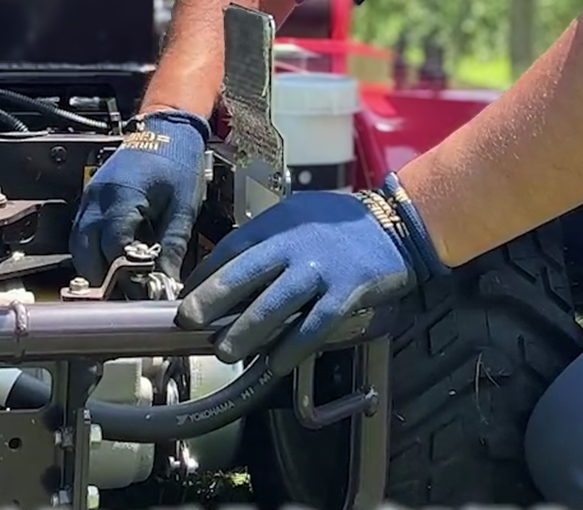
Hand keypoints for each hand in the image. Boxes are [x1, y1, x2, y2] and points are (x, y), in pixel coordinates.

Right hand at [71, 109, 211, 280]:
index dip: (123, 276)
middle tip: (122, 298)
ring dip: (93, 267)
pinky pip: (82, 231)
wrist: (168, 127)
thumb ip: (172, 247)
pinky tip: (111, 261)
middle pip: (85, 251)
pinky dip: (92, 250)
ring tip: (117, 285)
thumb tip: (167, 284)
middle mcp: (98, 198)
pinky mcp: (91, 196)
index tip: (140, 294)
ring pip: (78, 244)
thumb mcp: (183, 207)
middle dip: (100, 279)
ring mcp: (90, 196)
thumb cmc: (178, 162)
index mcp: (122, 198)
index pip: (112, 249)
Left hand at [174, 174, 447, 363]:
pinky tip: (273, 364)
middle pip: (246, 272)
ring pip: (276, 303)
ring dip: (247, 330)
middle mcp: (294, 245)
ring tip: (224, 352)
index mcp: (278, 224)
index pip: (232, 247)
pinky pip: (315, 325)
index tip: (186, 295)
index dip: (206, 273)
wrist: (395, 225)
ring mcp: (321, 270)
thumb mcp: (296, 217)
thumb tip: (225, 274)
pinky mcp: (347, 293)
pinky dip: (292, 346)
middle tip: (188, 321)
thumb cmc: (337, 225)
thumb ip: (266, 241)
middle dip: (213, 298)